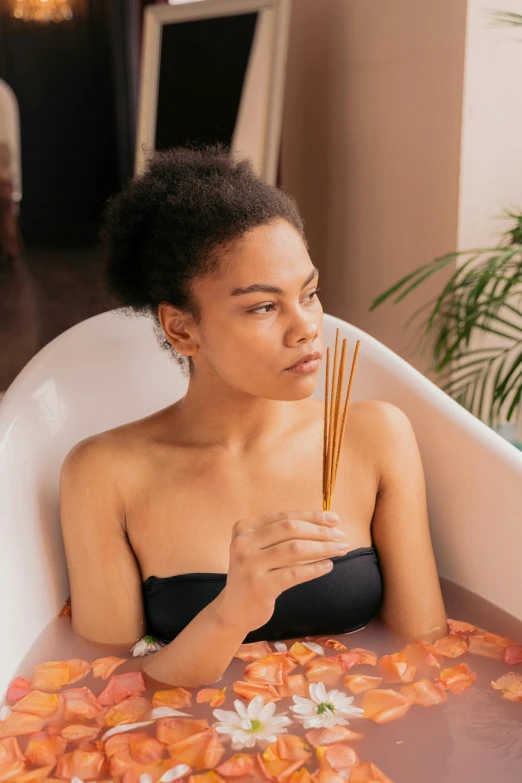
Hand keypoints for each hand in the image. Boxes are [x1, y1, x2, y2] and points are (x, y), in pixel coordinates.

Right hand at [217, 510, 347, 633]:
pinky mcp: (259, 587)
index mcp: (244, 527)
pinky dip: (314, 568)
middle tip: (342, 537)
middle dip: (321, 531)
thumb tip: (327, 523)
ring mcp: (249, 565)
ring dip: (323, 548)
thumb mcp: (261, 548)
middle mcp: (243, 543)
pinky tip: (328, 566)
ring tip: (341, 550)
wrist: (234, 609)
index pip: (285, 516)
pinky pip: (294, 573)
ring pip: (295, 549)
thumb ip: (283, 534)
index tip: (335, 519)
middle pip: (291, 529)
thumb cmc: (255, 574)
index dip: (313, 516)